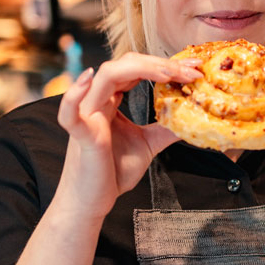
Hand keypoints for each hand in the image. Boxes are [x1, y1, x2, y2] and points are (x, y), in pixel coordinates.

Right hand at [56, 52, 202, 219]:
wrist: (93, 202)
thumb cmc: (113, 172)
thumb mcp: (148, 144)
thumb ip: (166, 129)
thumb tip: (192, 119)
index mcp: (110, 100)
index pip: (138, 70)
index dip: (165, 64)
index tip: (195, 67)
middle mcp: (98, 101)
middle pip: (126, 65)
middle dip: (161, 63)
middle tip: (192, 69)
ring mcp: (87, 115)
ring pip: (107, 75)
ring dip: (141, 69)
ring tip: (169, 73)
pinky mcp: (81, 136)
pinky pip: (70, 113)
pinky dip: (74, 95)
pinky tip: (88, 78)